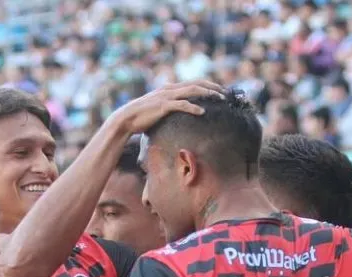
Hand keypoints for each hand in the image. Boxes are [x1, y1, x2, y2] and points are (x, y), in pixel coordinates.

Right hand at [110, 80, 225, 134]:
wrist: (126, 119)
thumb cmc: (141, 117)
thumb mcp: (157, 110)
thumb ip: (168, 108)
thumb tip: (177, 115)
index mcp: (169, 88)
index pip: (192, 83)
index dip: (207, 85)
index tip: (219, 91)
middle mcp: (169, 89)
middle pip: (196, 83)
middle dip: (212, 87)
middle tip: (225, 93)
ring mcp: (166, 96)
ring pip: (191, 90)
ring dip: (207, 93)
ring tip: (219, 99)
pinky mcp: (163, 106)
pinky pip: (181, 105)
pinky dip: (193, 107)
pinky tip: (202, 112)